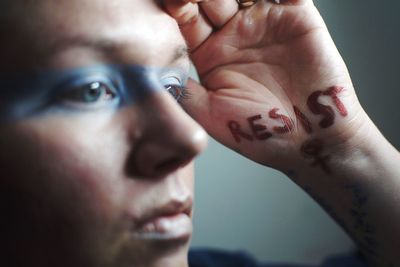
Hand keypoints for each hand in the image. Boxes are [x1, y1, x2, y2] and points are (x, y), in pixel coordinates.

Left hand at [164, 0, 365, 172]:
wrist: (311, 140)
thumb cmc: (261, 133)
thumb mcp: (209, 113)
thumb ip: (180, 88)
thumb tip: (149, 70)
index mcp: (209, 53)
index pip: (185, 16)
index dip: (176, 4)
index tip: (173, 1)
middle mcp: (233, 33)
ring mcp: (264, 21)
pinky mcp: (297, 15)